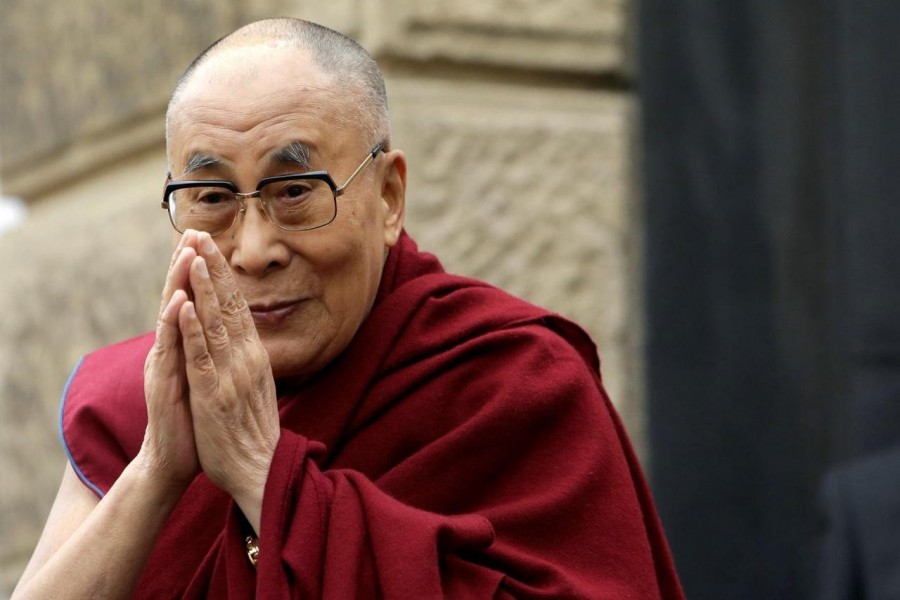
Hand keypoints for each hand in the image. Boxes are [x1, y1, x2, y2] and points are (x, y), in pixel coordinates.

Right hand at [139, 231, 200, 492]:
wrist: (173, 460)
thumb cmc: (194, 420)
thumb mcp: (206, 378)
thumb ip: (207, 351)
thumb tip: (221, 329)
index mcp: (185, 347)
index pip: (193, 301)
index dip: (199, 272)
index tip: (207, 241)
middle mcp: (171, 350)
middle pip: (178, 299)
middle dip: (185, 266)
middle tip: (193, 232)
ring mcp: (166, 365)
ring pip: (172, 318)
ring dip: (178, 285)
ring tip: (185, 255)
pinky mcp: (165, 384)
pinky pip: (172, 351)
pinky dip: (175, 325)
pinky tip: (178, 304)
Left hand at [178, 232, 280, 530]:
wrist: (261, 471)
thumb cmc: (254, 434)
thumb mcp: (256, 388)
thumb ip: (249, 361)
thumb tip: (244, 340)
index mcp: (255, 356)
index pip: (239, 307)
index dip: (225, 276)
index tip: (213, 248)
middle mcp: (247, 358)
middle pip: (230, 305)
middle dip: (215, 268)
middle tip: (202, 235)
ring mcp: (231, 374)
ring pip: (216, 322)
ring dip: (204, 287)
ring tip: (194, 255)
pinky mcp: (214, 393)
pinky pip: (202, 355)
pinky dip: (193, 328)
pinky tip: (184, 304)